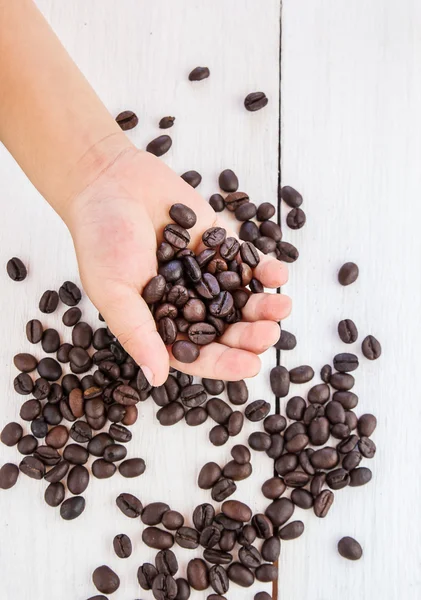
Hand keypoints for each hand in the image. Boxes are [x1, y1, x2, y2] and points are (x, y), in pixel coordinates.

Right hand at [65, 148, 290, 386]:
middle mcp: (185, 303)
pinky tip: (279, 275)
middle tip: (269, 334)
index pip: (196, 353)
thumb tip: (157, 378)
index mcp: (159, 323)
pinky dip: (264, 269)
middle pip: (225, 330)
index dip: (223, 363)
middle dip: (249, 335)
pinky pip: (246, 263)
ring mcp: (205, 275)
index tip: (250, 366)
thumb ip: (137, 333)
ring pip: (240, 300)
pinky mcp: (218, 245)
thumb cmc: (101, 239)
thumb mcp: (114, 291)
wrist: (110, 182)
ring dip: (263, 306)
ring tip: (283, 307)